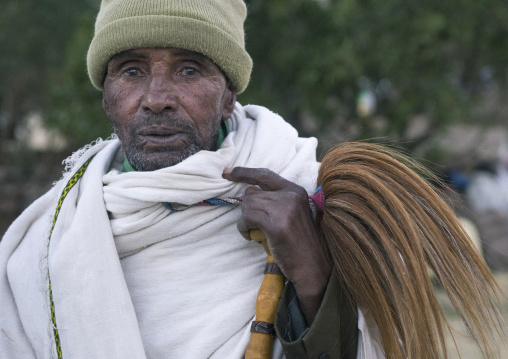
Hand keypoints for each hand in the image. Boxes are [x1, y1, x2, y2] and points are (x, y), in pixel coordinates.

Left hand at [223, 167, 331, 323]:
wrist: (312, 267)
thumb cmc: (298, 243)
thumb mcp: (291, 214)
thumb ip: (273, 200)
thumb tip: (248, 191)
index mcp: (295, 191)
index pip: (264, 175)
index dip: (244, 172)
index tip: (227, 173)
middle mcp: (291, 196)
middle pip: (252, 193)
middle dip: (247, 210)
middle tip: (252, 226)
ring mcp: (284, 209)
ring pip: (248, 205)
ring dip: (244, 221)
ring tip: (253, 233)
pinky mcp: (276, 224)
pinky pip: (247, 218)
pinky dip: (243, 228)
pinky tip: (251, 237)